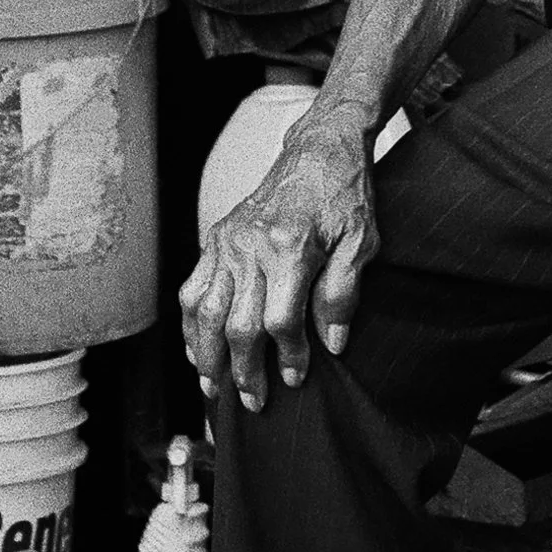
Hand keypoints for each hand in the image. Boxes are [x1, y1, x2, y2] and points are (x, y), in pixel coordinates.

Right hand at [177, 108, 378, 413]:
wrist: (320, 149)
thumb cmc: (346, 196)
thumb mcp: (362, 243)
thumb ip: (343, 294)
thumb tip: (331, 345)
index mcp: (291, 247)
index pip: (280, 320)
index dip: (287, 357)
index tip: (296, 380)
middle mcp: (251, 246)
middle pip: (237, 324)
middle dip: (244, 371)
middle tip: (254, 403)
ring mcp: (228, 241)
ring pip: (206, 311)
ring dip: (207, 356)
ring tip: (214, 388)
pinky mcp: (217, 238)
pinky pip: (193, 288)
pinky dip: (190, 324)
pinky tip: (197, 349)